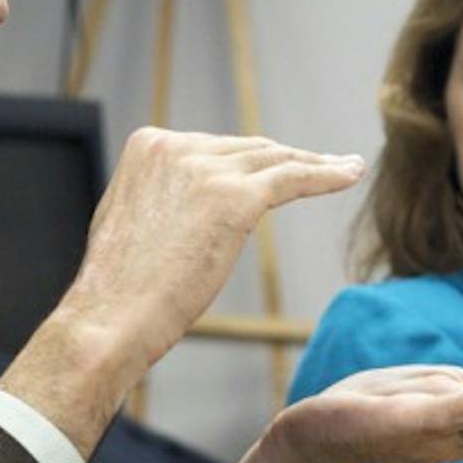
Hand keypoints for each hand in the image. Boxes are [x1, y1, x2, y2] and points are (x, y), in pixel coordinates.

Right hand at [0, 128, 364, 455]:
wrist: (111, 317)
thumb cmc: (119, 288)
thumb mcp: (131, 219)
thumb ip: (161, 197)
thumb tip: (191, 204)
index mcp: (150, 145)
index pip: (215, 147)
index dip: (248, 162)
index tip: (274, 168)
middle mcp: (177, 147)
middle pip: (248, 150)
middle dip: (285, 158)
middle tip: (320, 164)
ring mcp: (206, 170)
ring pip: (275, 160)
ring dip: (314, 162)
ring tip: (343, 166)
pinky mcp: (235, 199)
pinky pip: (293, 178)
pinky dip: (327, 173)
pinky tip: (351, 172)